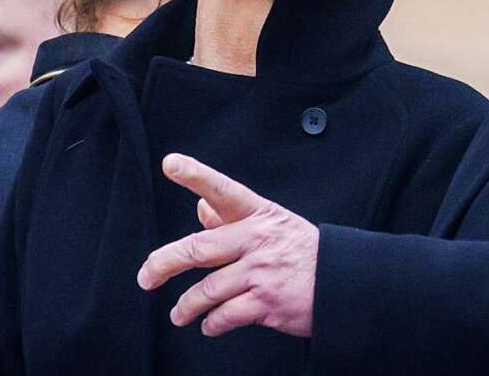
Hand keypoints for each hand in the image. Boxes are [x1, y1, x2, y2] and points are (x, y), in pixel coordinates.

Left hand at [137, 153, 318, 337]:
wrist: (342, 283)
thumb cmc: (304, 252)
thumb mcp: (274, 224)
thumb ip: (234, 218)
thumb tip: (202, 209)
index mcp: (259, 214)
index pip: (222, 189)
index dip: (195, 175)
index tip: (170, 163)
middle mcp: (258, 239)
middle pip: (199, 248)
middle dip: (163, 264)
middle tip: (146, 277)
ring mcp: (262, 272)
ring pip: (207, 290)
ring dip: (186, 307)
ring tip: (179, 314)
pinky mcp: (267, 304)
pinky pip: (225, 315)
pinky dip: (212, 323)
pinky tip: (210, 324)